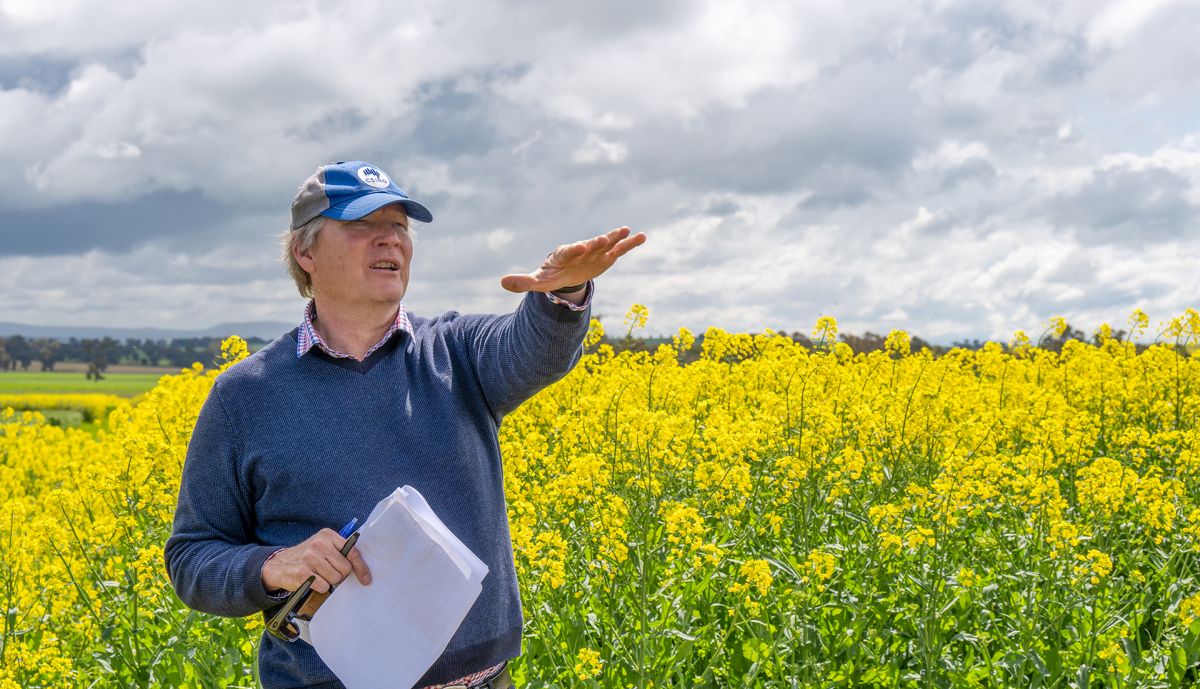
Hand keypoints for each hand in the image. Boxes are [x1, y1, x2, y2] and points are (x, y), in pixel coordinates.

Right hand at [261, 528, 370, 593]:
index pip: (352, 552)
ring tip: (319, 575)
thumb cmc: (307, 556)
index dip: (361, 567)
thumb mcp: (322, 545)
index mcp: (327, 535)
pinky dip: (320, 587)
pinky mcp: (302, 573)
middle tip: (330, 573)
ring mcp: (310, 558)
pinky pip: (323, 586)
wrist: (280, 564)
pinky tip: (313, 581)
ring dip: (330, 581)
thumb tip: (361, 565)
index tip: (366, 578)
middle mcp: (319, 544)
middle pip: (345, 568)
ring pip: (335, 578)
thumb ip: (340, 550)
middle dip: (341, 575)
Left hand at [501, 226, 645, 292]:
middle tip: (604, 238)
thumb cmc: (550, 276)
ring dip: (615, 238)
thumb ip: (522, 281)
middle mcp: (580, 251)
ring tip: (627, 230)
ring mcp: (594, 252)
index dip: (573, 250)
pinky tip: (642, 236)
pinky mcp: (606, 257)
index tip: (579, 247)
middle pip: (588, 246)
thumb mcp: (537, 282)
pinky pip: (619, 250)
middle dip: (595, 243)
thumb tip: (503, 282)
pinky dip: (629, 244)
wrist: (564, 273)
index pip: (567, 252)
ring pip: (605, 244)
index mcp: (562, 255)